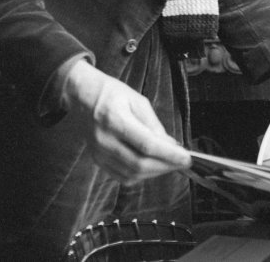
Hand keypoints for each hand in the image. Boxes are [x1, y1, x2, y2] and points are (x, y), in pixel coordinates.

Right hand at [63, 60, 190, 184]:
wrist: (83, 96)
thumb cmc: (112, 93)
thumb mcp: (138, 100)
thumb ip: (154, 124)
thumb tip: (171, 145)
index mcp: (115, 119)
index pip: (146, 145)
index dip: (169, 155)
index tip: (187, 158)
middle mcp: (104, 140)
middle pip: (139, 164)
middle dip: (166, 165)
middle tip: (182, 162)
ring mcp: (99, 153)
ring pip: (132, 173)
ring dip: (155, 172)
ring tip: (170, 163)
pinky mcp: (97, 160)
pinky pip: (122, 176)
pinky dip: (141, 175)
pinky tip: (152, 166)